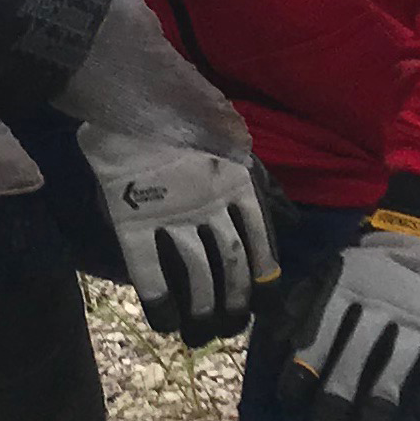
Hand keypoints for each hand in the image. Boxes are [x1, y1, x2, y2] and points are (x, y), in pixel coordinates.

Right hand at [86, 126, 275, 343]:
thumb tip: (290, 220)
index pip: (260, 239)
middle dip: (234, 302)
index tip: (264, 301)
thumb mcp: (228, 136)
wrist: (128, 86)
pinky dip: (159, 299)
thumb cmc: (178, 106)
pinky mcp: (133, 220)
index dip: (263, 274)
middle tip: (228, 329)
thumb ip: (256, 178)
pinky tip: (163, 322)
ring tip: (199, 334)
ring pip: (198, 273)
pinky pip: (149, 269)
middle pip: (231, 263)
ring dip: (203, 309)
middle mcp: (210, 203)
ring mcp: (172, 214)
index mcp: (235, 181)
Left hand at [270, 200, 419, 420]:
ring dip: (382, 399)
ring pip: (398, 362)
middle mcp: (379, 303)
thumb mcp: (325, 274)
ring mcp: (418, 317)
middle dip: (337, 393)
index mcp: (343, 289)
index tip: (291, 399)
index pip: (317, 333)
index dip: (301, 369)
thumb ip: (297, 307)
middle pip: (355, 353)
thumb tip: (273, 351)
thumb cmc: (363, 270)